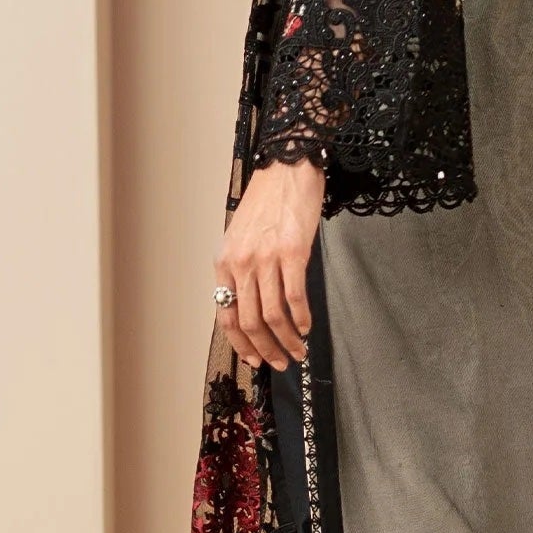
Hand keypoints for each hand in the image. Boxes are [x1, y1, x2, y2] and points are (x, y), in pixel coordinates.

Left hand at [214, 155, 324, 368]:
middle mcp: (241, 263)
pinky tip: (307, 327)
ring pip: (274, 315)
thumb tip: (253, 307)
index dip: (242, 345)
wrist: (286, 168)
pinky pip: (295, 297)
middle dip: (267, 350)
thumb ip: (242, 271)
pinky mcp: (293, 252)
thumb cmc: (266, 202)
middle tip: (281, 364)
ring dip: (287, 340)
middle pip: (251, 322)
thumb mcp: (241, 237)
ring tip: (299, 351)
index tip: (255, 360)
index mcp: (224, 263)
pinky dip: (302, 319)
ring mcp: (267, 259)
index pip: (227, 316)